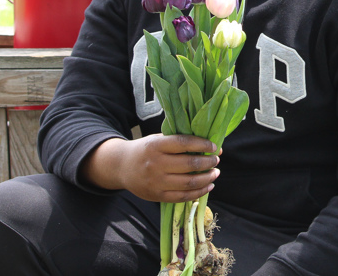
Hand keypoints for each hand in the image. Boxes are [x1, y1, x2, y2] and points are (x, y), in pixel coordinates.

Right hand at [80, 134, 220, 202]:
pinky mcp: (157, 196)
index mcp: (156, 146)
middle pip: (189, 164)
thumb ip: (179, 141)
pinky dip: (199, 192)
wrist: (121, 166)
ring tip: (215, 173)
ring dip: (207, 178)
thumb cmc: (146, 150)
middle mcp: (156, 164)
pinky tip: (208, 186)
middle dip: (208, 162)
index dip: (203, 145)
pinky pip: (183, 197)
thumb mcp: (158, 140)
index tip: (215, 146)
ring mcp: (156, 182)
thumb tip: (211, 146)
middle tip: (216, 160)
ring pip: (189, 182)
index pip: (184, 143)